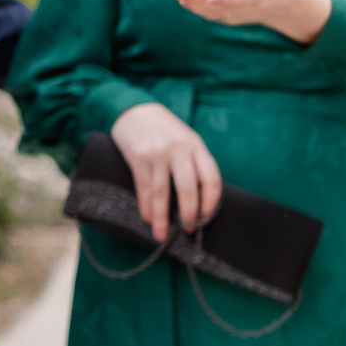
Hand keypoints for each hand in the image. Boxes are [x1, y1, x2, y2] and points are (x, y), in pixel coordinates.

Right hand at [109, 103, 222, 239]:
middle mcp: (178, 150)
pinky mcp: (138, 158)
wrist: (134, 110)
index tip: (206, 218)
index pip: (211, 179)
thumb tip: (199, 199)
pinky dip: (146, 206)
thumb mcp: (186, 140)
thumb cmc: (164, 130)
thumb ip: (194, 163)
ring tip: (163, 235)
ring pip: (162, 192)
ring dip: (162, 217)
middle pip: (188, 189)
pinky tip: (148, 218)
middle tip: (188, 230)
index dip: (210, 202)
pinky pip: (144, 188)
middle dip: (189, 214)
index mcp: (196, 146)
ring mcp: (157, 154)